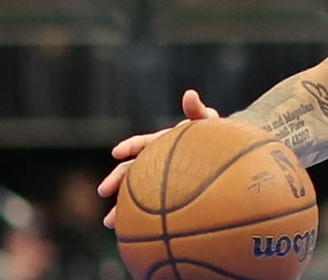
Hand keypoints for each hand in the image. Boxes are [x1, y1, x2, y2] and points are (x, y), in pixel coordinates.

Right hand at [97, 89, 218, 227]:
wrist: (225, 158)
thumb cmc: (216, 138)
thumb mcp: (209, 124)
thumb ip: (198, 112)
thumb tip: (189, 94)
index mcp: (163, 142)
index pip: (142, 143)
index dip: (129, 146)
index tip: (117, 153)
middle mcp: (155, 161)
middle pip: (131, 170)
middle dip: (115, 180)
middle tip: (102, 192)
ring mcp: (158, 179)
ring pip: (135, 194)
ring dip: (121, 207)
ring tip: (110, 223)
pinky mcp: (165, 196)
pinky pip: (150, 209)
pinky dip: (140, 220)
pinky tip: (132, 234)